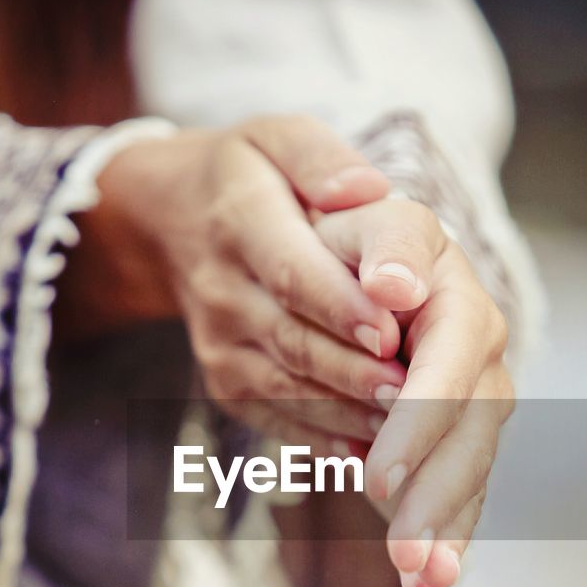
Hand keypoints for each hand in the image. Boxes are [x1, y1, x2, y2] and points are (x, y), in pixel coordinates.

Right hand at [66, 116, 408, 446]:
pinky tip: (370, 448)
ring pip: (285, 389)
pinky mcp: (223, 383)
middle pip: (293, 340)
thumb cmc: (251, 176)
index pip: (293, 271)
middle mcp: (221, 289)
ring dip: (346, 413)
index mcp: (240, 220)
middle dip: (354, 372)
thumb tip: (364, 189)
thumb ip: (321, 158)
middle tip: (413, 393)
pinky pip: (275, 419)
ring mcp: (217, 344)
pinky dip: (323, 439)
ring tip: (405, 427)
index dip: (341, 306)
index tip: (390, 332)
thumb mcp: (278, 138)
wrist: (174, 220)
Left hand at [314, 198, 513, 586]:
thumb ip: (385, 245)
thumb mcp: (362, 221)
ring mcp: (474, 398)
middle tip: (404, 554)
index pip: (451, 368)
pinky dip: (444, 537)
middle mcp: (479, 355)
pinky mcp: (455, 433)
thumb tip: (395, 290)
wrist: (354, 256)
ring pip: (468, 469)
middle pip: (470, 433)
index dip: (419, 425)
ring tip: (422, 583)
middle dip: (437, 497)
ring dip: (446, 531)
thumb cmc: (349, 238)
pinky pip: (458, 488)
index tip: (377, 480)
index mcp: (458, 303)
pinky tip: (426, 584)